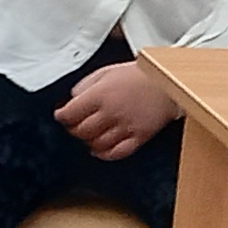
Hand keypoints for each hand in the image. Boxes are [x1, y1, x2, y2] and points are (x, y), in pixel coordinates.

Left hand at [50, 58, 179, 161]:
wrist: (166, 81)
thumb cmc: (136, 75)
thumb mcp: (104, 73)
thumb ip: (84, 87)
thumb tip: (71, 101)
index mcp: (100, 95)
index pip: (70, 114)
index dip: (62, 117)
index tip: (61, 116)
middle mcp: (111, 112)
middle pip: (81, 131)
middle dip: (74, 129)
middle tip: (75, 125)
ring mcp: (126, 126)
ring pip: (97, 144)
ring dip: (89, 142)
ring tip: (89, 135)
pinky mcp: (140, 136)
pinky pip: (118, 152)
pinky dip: (105, 154)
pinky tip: (100, 149)